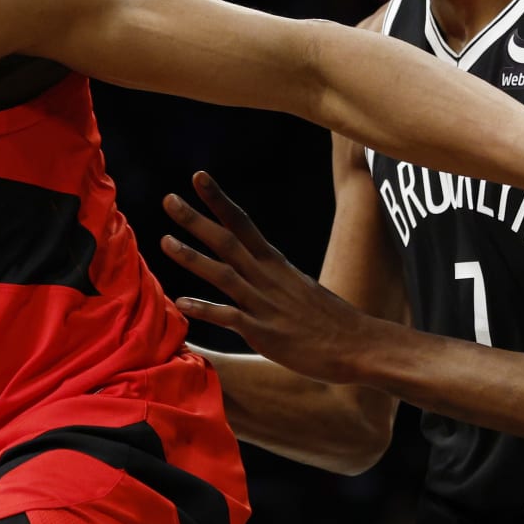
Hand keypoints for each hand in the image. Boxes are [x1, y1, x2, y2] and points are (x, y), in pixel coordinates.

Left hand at [161, 172, 382, 383]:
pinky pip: (230, 318)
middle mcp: (267, 278)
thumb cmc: (327, 319)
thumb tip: (253, 267)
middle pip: (227, 242)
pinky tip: (181, 303)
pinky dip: (206, 310)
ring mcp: (265, 304)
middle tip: (169, 199)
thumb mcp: (297, 287)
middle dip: (197, 220)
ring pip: (224, 275)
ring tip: (164, 242)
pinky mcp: (265, 333)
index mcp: (275, 264)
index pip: (243, 223)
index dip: (219, 200)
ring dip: (193, 258)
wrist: (359, 345)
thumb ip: (270, 277)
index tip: (198, 177)